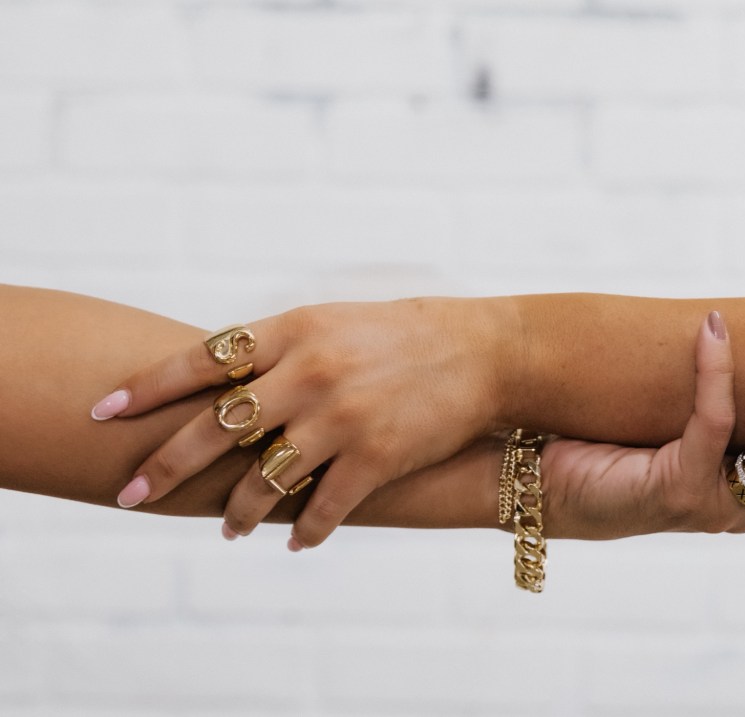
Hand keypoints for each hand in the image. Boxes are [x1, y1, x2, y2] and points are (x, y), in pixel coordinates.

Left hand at [91, 298, 514, 548]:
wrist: (485, 352)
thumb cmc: (407, 334)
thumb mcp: (335, 323)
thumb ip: (282, 348)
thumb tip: (226, 380)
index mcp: (295, 332)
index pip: (203, 360)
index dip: (148, 387)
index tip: (104, 409)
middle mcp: (310, 374)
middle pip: (216, 428)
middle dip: (167, 465)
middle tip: (132, 494)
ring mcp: (342, 418)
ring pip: (264, 480)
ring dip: (239, 512)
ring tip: (229, 529)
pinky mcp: (376, 458)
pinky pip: (323, 508)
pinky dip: (305, 532)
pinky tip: (294, 543)